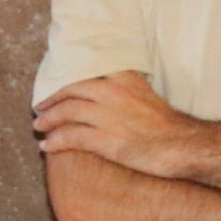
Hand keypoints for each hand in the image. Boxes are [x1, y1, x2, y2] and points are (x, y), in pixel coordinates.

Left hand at [33, 71, 202, 176]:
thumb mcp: (146, 95)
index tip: (55, 88)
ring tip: (39, 127)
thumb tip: (110, 98)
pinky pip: (70, 137)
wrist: (181, 145)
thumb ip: (126, 91)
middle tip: (40, 108)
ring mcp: (107, 115)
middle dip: (51, 100)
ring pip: (66, 113)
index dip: (66, 82)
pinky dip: (55, 142)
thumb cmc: (167, 126)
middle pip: (71, 91)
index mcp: (123, 78)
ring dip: (48, 120)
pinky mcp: (104, 139)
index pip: (86, 73)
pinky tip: (46, 146)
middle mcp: (112, 92)